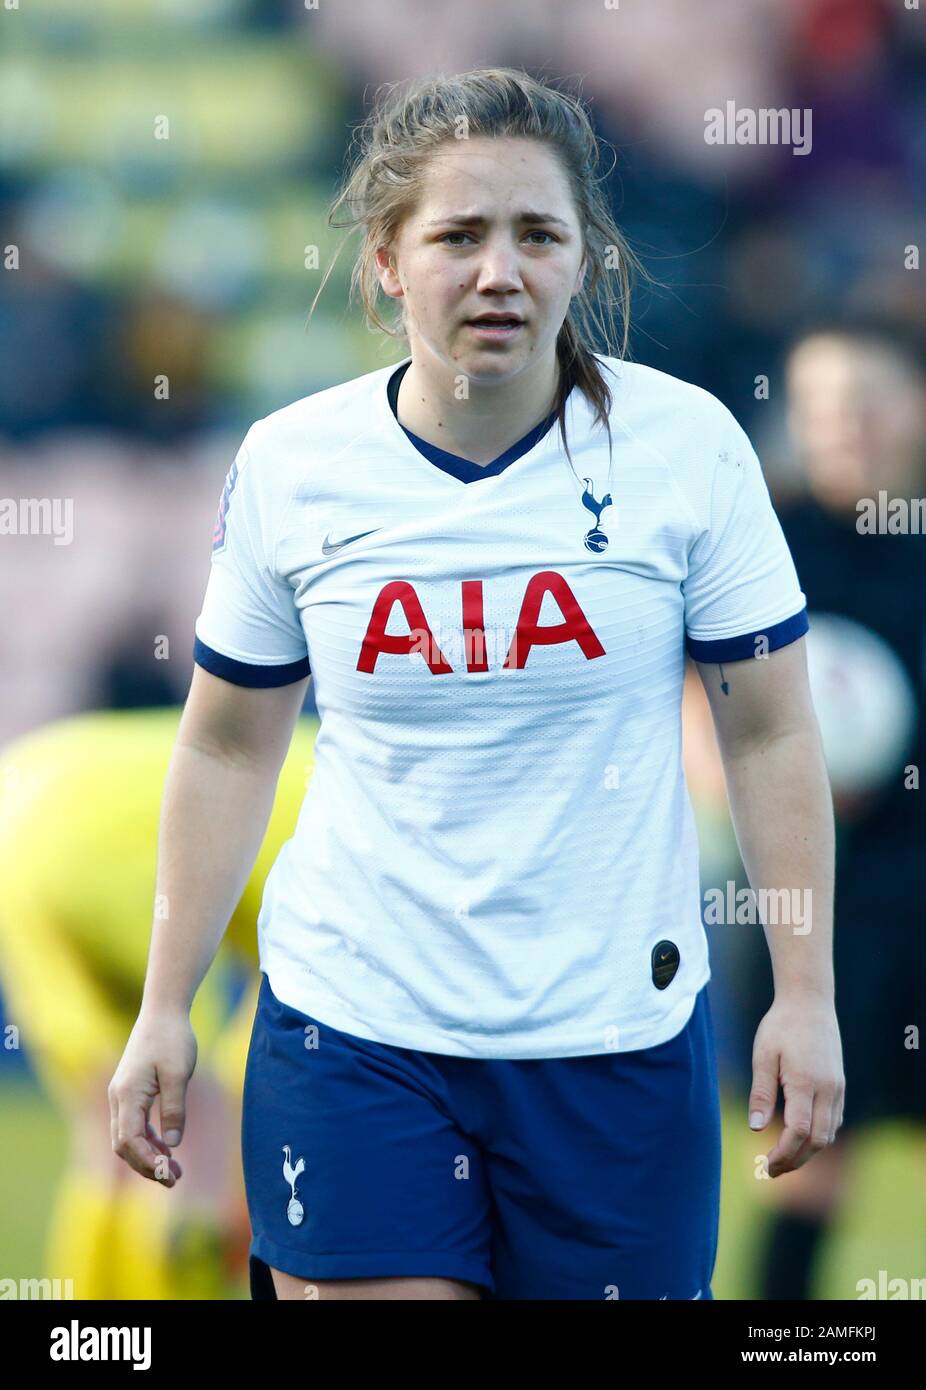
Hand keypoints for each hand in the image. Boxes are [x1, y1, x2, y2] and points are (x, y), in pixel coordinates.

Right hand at [109, 1007, 197, 1184]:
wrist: (163, 1011)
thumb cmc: (173, 1039)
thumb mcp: (179, 1074)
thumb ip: (174, 1110)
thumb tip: (172, 1145)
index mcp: (127, 1094)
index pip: (128, 1140)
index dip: (146, 1161)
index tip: (167, 1174)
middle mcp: (118, 1097)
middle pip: (123, 1144)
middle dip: (146, 1165)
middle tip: (174, 1179)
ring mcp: (121, 1095)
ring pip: (127, 1137)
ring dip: (148, 1155)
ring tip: (174, 1170)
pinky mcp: (130, 1091)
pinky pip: (133, 1124)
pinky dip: (148, 1140)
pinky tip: (167, 1148)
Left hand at [748, 993, 843, 1177]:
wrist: (810, 1002)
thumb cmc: (781, 1026)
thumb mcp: (763, 1055)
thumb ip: (761, 1092)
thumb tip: (755, 1127)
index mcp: (805, 1082)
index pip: (799, 1131)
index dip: (784, 1153)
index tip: (766, 1164)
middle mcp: (827, 1089)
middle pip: (818, 1140)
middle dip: (796, 1160)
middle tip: (772, 1170)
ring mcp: (837, 1088)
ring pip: (829, 1133)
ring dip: (809, 1151)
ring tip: (784, 1159)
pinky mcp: (839, 1085)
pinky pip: (834, 1120)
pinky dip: (820, 1136)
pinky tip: (802, 1138)